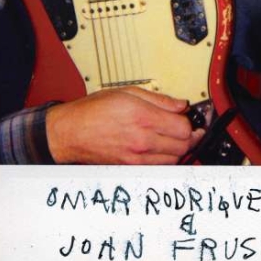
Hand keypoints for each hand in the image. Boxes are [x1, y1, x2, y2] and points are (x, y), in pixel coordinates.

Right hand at [46, 87, 203, 164]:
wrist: (70, 132)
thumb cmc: (93, 111)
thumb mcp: (128, 92)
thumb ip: (159, 99)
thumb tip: (181, 104)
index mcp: (143, 117)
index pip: (183, 127)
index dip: (191, 121)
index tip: (191, 117)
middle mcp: (142, 140)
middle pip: (184, 145)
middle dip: (190, 136)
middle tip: (189, 127)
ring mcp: (137, 157)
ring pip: (174, 159)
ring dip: (180, 148)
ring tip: (175, 137)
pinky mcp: (131, 168)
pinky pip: (159, 167)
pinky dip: (166, 158)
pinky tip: (162, 148)